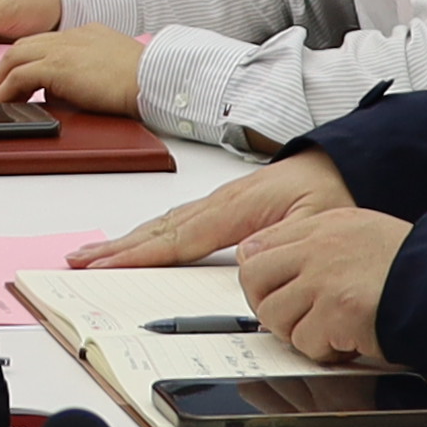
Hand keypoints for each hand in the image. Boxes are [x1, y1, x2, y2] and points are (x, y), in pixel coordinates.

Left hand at [0, 23, 149, 113]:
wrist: (154, 79)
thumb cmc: (141, 83)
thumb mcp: (106, 76)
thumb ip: (80, 79)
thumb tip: (57, 98)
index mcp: (84, 35)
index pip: (43, 45)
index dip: (24, 63)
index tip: (15, 83)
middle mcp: (70, 36)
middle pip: (22, 48)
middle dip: (3, 72)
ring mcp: (62, 48)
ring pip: (14, 58)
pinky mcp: (57, 66)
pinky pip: (18, 77)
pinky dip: (6, 92)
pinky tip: (3, 107)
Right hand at [77, 149, 350, 271]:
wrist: (349, 161)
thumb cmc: (335, 189)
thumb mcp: (319, 220)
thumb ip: (282, 242)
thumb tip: (246, 261)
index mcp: (237, 208)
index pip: (178, 238)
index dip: (138, 254)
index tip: (103, 265)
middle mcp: (220, 203)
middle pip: (158, 230)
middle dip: (115, 247)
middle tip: (77, 261)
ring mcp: (221, 203)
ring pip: (164, 225)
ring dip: (127, 241)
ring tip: (95, 255)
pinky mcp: (227, 205)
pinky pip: (179, 222)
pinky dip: (150, 234)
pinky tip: (141, 242)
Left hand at [231, 199, 417, 362]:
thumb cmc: (410, 267)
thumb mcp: (358, 234)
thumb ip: (314, 245)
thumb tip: (263, 261)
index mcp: (323, 225)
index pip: (257, 247)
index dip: (261, 278)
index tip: (273, 293)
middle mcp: (318, 247)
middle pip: (252, 280)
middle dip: (269, 306)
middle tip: (296, 318)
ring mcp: (324, 279)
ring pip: (274, 316)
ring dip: (299, 332)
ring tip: (330, 328)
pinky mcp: (336, 311)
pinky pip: (305, 342)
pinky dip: (325, 350)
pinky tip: (348, 339)